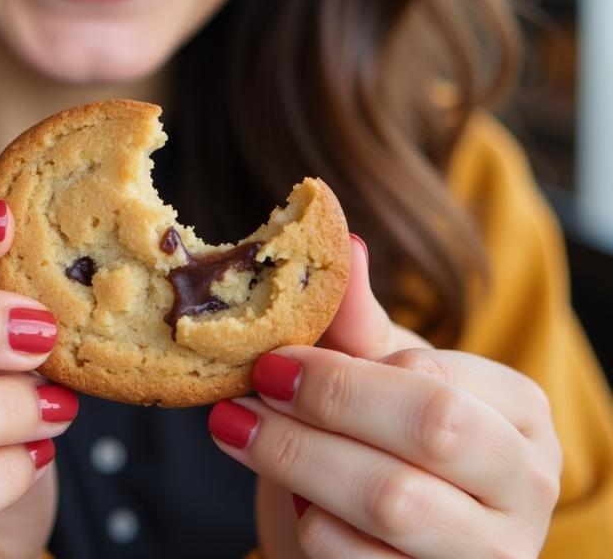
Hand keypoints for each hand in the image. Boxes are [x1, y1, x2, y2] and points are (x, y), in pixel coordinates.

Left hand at [209, 235, 561, 557]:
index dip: (340, 372)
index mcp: (519, 410)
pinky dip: (313, 529)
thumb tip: (344, 241)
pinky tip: (289, 499)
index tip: (270, 361)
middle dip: (323, 409)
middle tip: (248, 393)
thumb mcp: (374, 372)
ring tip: (241, 433)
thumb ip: (358, 319)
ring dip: (299, 464)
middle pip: (427, 434)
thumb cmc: (380, 437)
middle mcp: (528, 485)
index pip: (433, 380)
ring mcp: (494, 555)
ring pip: (396, 505)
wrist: (372, 534)